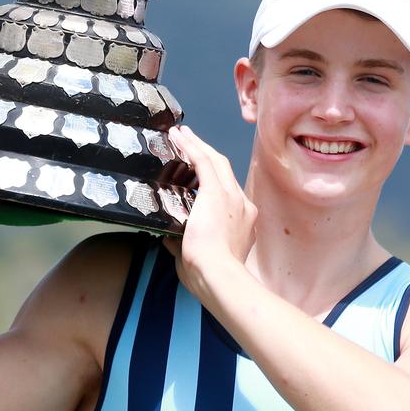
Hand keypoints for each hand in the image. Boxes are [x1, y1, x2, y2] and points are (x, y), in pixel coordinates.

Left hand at [163, 125, 256, 293]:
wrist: (219, 276)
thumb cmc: (209, 276)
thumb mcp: (196, 257)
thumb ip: (183, 243)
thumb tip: (167, 236)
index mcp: (242, 222)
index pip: (228, 193)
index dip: (213, 179)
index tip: (199, 175)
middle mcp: (242, 205)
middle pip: (225, 170)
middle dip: (208, 154)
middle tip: (191, 142)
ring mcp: (232, 197)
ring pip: (216, 161)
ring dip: (198, 145)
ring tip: (183, 134)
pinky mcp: (216, 192)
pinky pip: (203, 160)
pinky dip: (191, 146)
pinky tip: (179, 136)